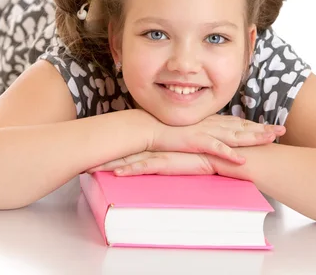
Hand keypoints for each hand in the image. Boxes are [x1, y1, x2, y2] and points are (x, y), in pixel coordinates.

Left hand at [86, 151, 215, 175]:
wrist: (234, 151)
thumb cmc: (216, 151)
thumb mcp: (192, 150)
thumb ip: (177, 152)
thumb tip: (164, 158)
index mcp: (162, 140)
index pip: (132, 143)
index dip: (113, 147)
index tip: (94, 151)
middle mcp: (160, 143)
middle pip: (125, 148)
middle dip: (103, 154)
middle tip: (81, 160)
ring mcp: (165, 151)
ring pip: (132, 157)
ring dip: (111, 164)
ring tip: (90, 169)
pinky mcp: (174, 160)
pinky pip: (149, 166)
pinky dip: (133, 170)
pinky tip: (118, 174)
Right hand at [149, 114, 284, 164]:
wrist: (149, 128)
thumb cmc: (168, 131)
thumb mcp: (191, 131)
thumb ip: (205, 134)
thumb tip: (216, 141)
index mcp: (211, 122)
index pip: (239, 123)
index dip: (256, 126)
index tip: (273, 128)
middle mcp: (211, 124)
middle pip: (242, 127)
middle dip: (262, 129)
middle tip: (281, 131)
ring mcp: (204, 131)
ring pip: (234, 135)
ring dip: (252, 138)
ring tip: (270, 140)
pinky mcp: (195, 140)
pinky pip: (215, 147)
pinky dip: (228, 152)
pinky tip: (241, 158)